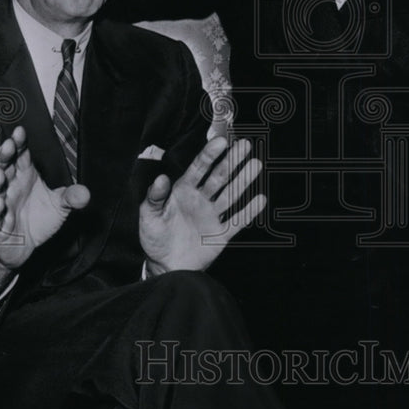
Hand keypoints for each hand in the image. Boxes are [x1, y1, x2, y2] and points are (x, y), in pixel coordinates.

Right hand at [0, 126, 89, 270]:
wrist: (24, 245)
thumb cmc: (39, 218)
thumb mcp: (60, 206)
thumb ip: (71, 197)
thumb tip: (85, 193)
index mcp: (24, 176)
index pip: (20, 155)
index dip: (18, 143)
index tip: (20, 131)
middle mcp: (10, 186)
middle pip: (2, 166)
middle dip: (3, 156)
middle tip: (8, 146)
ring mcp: (1, 203)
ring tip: (0, 175)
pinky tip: (0, 205)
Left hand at [139, 137, 264, 274]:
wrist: (165, 267)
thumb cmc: (155, 239)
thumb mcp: (149, 216)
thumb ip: (154, 197)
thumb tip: (161, 178)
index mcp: (183, 191)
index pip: (199, 168)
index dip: (210, 154)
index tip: (221, 141)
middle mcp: (200, 200)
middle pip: (219, 176)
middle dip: (232, 161)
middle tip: (245, 145)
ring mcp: (212, 216)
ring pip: (231, 194)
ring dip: (243, 180)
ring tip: (256, 165)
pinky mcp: (220, 234)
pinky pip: (237, 221)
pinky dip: (249, 211)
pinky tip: (260, 199)